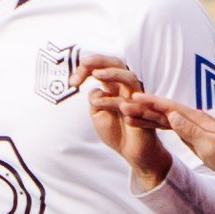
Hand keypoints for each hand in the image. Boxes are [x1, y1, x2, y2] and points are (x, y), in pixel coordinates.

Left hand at [80, 58, 173, 189]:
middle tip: (84, 64)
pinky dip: (112, 100)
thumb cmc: (117, 133)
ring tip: (96, 74)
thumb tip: (96, 90)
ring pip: (128, 77)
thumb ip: (95, 100)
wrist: (132, 152)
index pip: (100, 68)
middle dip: (99, 61)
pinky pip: (129, 101)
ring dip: (112, 73)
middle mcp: (125, 89)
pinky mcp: (142, 112)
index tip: (72, 82)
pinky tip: (98, 103)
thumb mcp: (97, 115)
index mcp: (113, 87)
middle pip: (116, 64)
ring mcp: (135, 99)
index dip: (85, 69)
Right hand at [106, 87, 214, 183]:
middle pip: (162, 110)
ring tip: (124, 112)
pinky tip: (139, 121)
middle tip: (120, 103)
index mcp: (197, 118)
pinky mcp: (189, 134)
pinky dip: (152, 123)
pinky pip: (166, 126)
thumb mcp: (210, 145)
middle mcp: (192, 118)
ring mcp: (190, 126)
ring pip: (161, 117)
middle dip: (142, 106)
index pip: (170, 107)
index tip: (134, 96)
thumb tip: (172, 115)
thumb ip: (190, 130)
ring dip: (143, 114)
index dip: (151, 101)